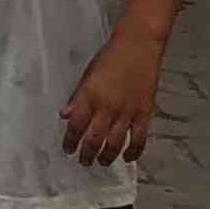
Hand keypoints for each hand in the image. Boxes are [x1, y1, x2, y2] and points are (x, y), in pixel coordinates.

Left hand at [61, 25, 165, 165]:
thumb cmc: (111, 56)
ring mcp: (127, 112)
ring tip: (102, 162)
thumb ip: (77, 97)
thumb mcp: (88, 73)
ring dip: (107, 156)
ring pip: (115, 143)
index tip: (67, 149)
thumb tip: (65, 115)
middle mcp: (108, 106)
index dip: (70, 140)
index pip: (76, 124)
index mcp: (90, 94)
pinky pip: (139, 139)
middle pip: (94, 139)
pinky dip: (133, 152)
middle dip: (87, 153)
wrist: (138, 45)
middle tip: (83, 161)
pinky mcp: (144, 113)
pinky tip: (127, 158)